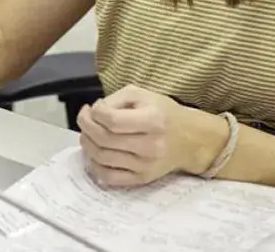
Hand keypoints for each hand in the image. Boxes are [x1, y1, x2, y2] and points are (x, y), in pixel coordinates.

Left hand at [77, 85, 197, 187]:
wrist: (189, 139)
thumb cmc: (163, 113)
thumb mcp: (141, 94)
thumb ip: (115, 99)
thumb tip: (94, 112)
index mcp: (152, 121)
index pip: (111, 120)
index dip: (94, 113)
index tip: (92, 108)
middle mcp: (150, 146)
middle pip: (103, 139)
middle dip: (85, 126)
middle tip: (85, 118)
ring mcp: (145, 166)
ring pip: (102, 158)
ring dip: (87, 143)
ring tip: (88, 132)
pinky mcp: (142, 179)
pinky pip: (109, 177)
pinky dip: (94, 165)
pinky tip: (94, 152)